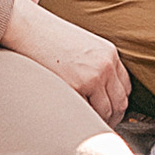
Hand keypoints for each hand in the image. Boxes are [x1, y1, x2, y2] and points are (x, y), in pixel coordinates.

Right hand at [1, 0, 130, 125]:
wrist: (29, 27)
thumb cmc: (48, 36)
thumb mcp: (82, 46)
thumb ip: (95, 65)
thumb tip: (99, 91)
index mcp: (109, 53)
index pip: (126, 87)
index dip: (118, 102)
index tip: (111, 111)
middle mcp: (105, 65)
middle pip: (120, 102)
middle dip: (113, 117)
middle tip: (102, 125)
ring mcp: (93, 77)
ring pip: (107, 111)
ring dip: (99, 121)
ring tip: (88, 126)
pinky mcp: (76, 87)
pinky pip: (88, 112)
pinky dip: (84, 119)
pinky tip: (76, 120)